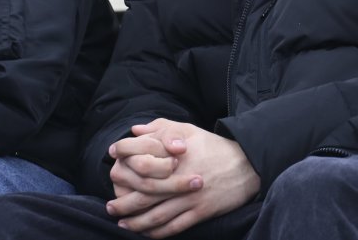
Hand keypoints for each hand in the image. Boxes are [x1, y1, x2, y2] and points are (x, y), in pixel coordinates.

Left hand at [108, 121, 260, 238]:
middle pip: (145, 195)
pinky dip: (159, 233)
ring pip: (157, 215)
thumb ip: (161, 128)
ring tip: (122, 224)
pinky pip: (175, 227)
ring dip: (137, 222)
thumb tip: (135, 130)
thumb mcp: (187, 130)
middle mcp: (179, 179)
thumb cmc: (214, 145)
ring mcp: (190, 198)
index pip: (141, 164)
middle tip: (110, 207)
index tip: (112, 171)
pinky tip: (147, 234)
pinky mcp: (201, 211)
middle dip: (124, 203)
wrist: (247, 163)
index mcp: (174, 158)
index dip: (124, 167)